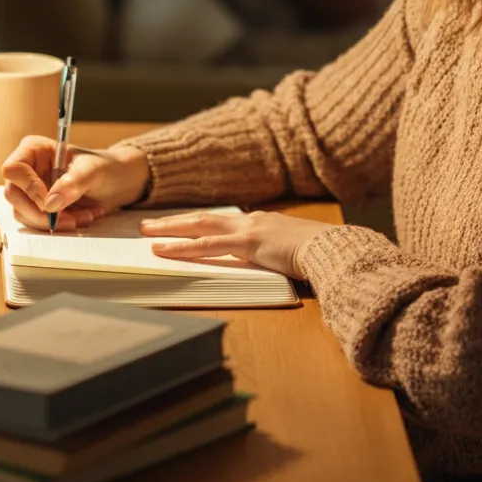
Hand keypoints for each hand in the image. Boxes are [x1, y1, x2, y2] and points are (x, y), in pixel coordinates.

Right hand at [1, 136, 149, 231]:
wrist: (118, 182)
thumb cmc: (105, 167)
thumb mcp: (94, 171)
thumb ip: (73, 183)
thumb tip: (50, 204)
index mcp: (35, 150)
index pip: (13, 169)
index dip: (29, 188)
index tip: (51, 202)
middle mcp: (28, 169)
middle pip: (13, 195)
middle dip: (40, 213)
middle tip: (68, 219)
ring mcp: (31, 190)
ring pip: (23, 213)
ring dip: (53, 222)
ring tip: (84, 217)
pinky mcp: (39, 207)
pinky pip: (37, 223)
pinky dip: (59, 225)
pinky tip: (82, 218)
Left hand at [139, 209, 329, 278]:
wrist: (333, 249)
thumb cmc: (317, 255)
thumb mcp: (289, 252)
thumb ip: (271, 254)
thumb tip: (261, 263)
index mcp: (260, 223)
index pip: (220, 221)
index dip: (195, 224)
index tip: (176, 226)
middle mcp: (250, 221)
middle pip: (203, 218)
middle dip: (173, 222)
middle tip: (147, 225)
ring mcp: (249, 230)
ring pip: (200, 227)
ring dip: (171, 230)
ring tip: (147, 235)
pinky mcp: (248, 243)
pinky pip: (208, 245)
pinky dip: (184, 248)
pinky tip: (165, 251)